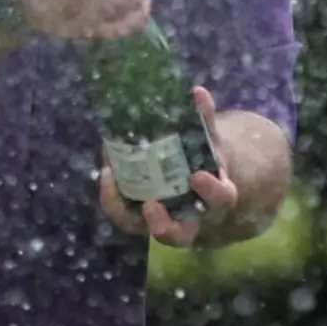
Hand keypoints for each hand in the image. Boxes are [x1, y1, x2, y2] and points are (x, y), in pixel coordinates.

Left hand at [98, 86, 237, 247]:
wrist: (195, 178)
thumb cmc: (203, 157)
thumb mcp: (208, 139)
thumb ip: (204, 119)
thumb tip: (197, 91)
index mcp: (216, 195)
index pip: (221, 198)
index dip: (210, 190)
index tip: (196, 177)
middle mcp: (192, 217)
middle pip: (179, 234)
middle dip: (164, 226)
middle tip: (150, 205)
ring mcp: (166, 222)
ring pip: (143, 229)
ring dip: (125, 210)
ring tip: (111, 180)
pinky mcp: (143, 220)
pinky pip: (126, 215)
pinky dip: (113, 197)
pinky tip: (106, 172)